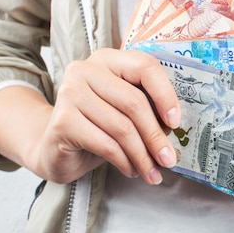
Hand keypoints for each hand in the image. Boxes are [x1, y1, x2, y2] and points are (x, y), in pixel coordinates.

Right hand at [26, 48, 180, 183]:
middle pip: (134, 102)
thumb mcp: (124, 110)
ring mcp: (70, 93)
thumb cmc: (97, 126)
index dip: (165, 94)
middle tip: (169, 159)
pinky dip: (125, 162)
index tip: (176, 122)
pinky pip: (106, 144)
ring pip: (122, 127)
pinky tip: (132, 171)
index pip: (145, 66)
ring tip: (152, 172)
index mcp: (108, 59)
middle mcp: (85, 70)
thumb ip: (147, 106)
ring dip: (142, 156)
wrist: (54, 147)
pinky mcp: (62, 121)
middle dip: (156, 136)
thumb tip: (179, 128)